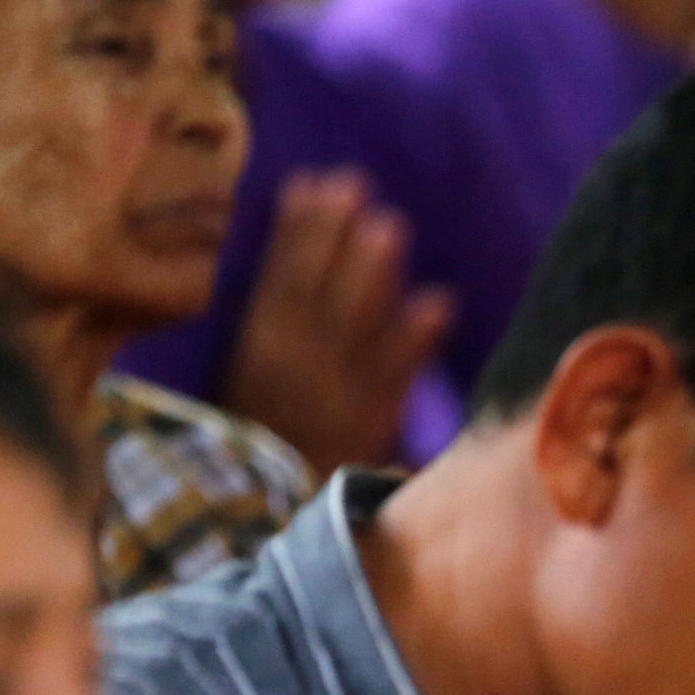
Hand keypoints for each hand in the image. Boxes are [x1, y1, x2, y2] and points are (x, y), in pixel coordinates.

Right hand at [222, 170, 452, 474]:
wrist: (266, 514)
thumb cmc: (269, 431)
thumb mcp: (254, 372)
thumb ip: (278, 316)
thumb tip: (305, 242)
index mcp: (255, 349)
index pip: (274, 277)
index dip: (294, 229)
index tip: (311, 180)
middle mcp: (292, 363)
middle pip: (312, 290)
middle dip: (329, 235)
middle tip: (353, 183)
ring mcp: (332, 391)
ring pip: (350, 324)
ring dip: (369, 274)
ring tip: (388, 225)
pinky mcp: (370, 421)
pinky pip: (393, 376)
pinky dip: (414, 339)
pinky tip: (440, 301)